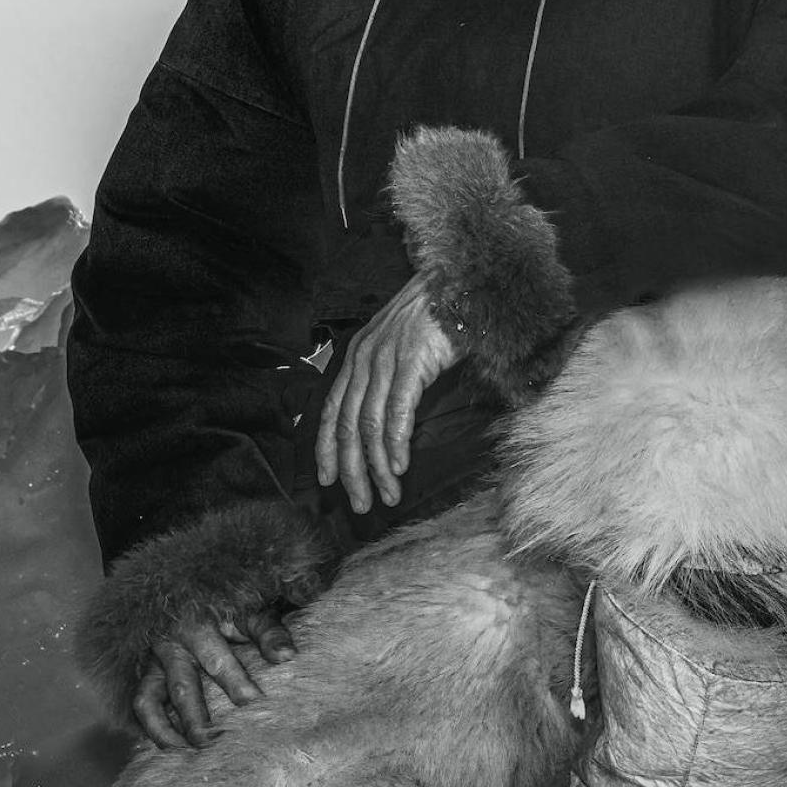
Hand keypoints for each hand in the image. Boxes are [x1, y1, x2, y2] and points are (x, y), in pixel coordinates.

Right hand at [135, 603, 297, 749]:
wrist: (190, 590)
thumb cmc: (230, 604)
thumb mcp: (251, 611)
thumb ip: (269, 632)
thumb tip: (287, 657)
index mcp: (199, 627)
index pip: (217, 661)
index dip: (236, 684)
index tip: (254, 705)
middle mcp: (172, 646)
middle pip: (182, 689)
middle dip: (197, 720)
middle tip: (215, 743)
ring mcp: (153, 661)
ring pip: (149, 700)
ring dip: (164, 730)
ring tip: (185, 753)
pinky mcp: (144, 672)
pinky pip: (140, 703)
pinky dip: (148, 727)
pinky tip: (166, 747)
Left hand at [316, 275, 460, 514]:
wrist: (460, 282)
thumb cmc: (436, 317)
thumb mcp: (400, 348)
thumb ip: (388, 379)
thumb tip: (386, 422)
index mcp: (356, 357)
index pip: (331, 412)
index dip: (326, 450)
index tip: (327, 482)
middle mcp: (363, 359)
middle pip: (347, 426)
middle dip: (351, 471)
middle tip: (360, 504)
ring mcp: (385, 360)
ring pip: (370, 425)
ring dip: (377, 467)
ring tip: (388, 495)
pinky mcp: (411, 361)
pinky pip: (397, 410)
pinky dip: (396, 442)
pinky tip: (399, 467)